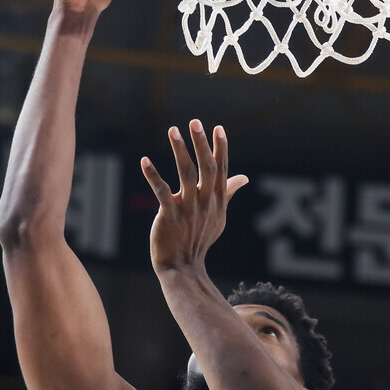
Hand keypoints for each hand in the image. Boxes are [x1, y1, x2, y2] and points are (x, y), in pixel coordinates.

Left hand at [140, 120, 248, 275]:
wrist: (183, 267)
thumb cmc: (200, 238)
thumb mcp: (219, 215)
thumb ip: (228, 192)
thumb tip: (244, 177)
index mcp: (216, 200)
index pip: (221, 170)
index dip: (220, 148)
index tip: (218, 128)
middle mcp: (205, 202)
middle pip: (206, 168)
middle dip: (202, 144)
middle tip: (196, 122)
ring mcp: (188, 209)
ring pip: (186, 175)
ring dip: (180, 151)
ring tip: (173, 130)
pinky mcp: (170, 216)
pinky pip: (162, 192)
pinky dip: (153, 176)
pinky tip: (145, 161)